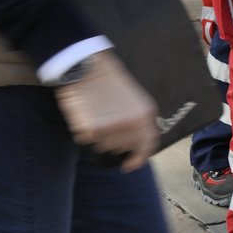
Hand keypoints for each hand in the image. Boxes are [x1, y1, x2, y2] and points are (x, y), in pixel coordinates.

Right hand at [54, 51, 159, 171]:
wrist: (87, 66)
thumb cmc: (110, 80)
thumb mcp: (136, 98)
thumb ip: (140, 120)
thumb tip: (139, 143)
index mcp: (146, 115)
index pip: (147, 146)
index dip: (139, 158)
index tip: (130, 165)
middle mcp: (131, 124)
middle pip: (121, 148)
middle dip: (115, 140)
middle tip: (108, 122)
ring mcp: (111, 128)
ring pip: (103, 145)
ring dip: (100, 135)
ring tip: (98, 113)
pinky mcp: (90, 129)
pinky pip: (86, 138)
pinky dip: (85, 130)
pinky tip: (87, 113)